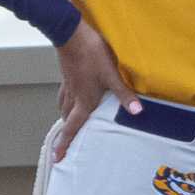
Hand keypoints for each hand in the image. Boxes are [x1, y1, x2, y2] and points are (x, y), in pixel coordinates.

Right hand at [52, 20, 140, 160]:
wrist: (72, 36)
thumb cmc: (92, 55)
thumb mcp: (112, 75)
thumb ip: (124, 95)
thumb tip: (138, 113)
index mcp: (83, 101)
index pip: (72, 128)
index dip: (64, 144)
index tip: (56, 158)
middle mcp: (73, 96)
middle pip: (67, 120)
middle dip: (66, 133)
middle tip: (66, 143)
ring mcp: (68, 85)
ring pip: (64, 107)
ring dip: (66, 118)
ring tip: (69, 123)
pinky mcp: (67, 75)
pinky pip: (65, 94)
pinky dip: (66, 101)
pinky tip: (72, 96)